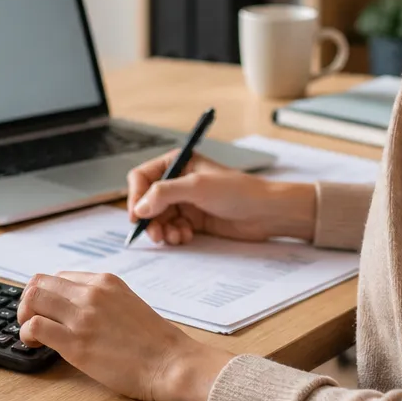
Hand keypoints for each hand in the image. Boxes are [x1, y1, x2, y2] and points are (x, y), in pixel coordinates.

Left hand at [17, 271, 233, 400]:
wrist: (172, 364)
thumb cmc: (155, 343)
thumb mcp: (128, 304)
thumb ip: (103, 300)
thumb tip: (75, 308)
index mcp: (105, 281)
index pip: (59, 276)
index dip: (47, 294)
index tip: (47, 310)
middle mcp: (91, 293)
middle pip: (39, 283)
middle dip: (28, 301)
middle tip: (31, 320)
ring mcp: (82, 316)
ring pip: (32, 299)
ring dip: (24, 315)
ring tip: (31, 333)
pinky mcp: (75, 343)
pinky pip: (34, 326)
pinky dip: (26, 334)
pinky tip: (35, 344)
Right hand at [126, 150, 315, 244]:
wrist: (266, 212)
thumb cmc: (237, 191)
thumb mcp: (197, 187)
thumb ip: (164, 194)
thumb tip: (139, 208)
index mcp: (177, 163)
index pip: (142, 177)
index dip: (135, 196)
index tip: (137, 216)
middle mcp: (178, 181)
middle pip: (147, 201)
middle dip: (149, 219)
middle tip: (155, 234)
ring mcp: (185, 202)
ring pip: (158, 218)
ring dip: (162, 230)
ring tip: (175, 236)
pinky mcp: (193, 220)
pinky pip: (171, 229)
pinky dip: (174, 235)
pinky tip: (186, 236)